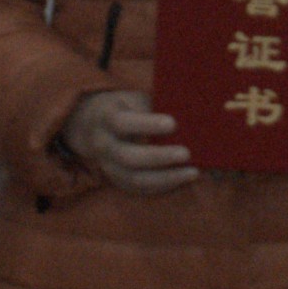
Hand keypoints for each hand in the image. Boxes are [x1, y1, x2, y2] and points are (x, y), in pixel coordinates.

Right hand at [61, 86, 195, 193]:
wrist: (94, 125)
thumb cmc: (126, 107)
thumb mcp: (134, 98)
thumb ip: (154, 105)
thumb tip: (189, 113)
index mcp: (106, 117)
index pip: (121, 122)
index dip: (147, 124)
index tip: (173, 123)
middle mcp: (103, 145)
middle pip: (127, 157)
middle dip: (158, 157)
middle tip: (186, 153)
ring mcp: (108, 166)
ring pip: (134, 179)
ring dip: (166, 178)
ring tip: (192, 172)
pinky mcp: (118, 180)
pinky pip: (140, 189)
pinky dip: (164, 185)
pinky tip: (184, 179)